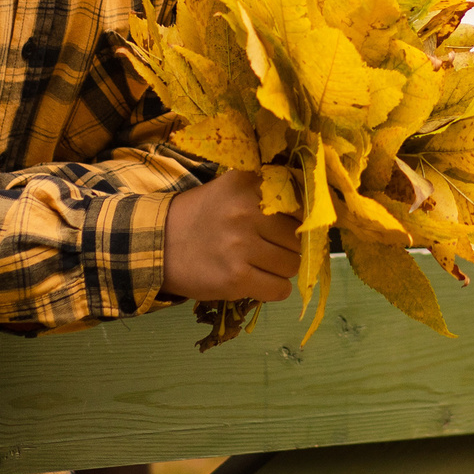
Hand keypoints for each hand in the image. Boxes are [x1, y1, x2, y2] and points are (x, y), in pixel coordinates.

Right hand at [161, 169, 300, 300]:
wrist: (157, 244)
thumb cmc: (203, 216)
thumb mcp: (233, 188)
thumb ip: (270, 191)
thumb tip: (316, 212)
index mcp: (249, 183)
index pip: (301, 202)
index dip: (299, 218)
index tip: (290, 224)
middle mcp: (247, 211)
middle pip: (299, 237)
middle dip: (290, 246)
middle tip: (270, 248)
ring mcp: (241, 246)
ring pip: (293, 265)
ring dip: (282, 269)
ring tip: (261, 264)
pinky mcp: (235, 278)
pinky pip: (279, 290)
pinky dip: (274, 289)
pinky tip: (258, 281)